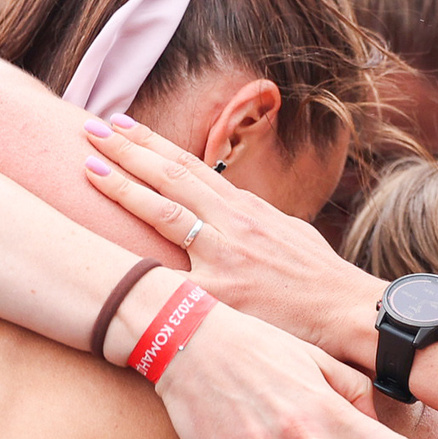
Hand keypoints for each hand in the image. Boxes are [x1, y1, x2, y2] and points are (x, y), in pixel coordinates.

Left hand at [80, 114, 380, 362]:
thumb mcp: (288, 234)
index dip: (152, 144)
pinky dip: (140, 263)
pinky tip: (106, 252)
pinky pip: (173, 277)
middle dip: (126, 150)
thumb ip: (253, 222)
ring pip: (166, 210)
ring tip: (88, 163)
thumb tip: (233, 212)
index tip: (121, 124)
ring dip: (123, 185)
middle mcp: (233, 223)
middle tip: (89, 127)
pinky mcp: (223, 294)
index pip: (190, 166)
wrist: (349, 313)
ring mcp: (226, 255)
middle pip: (171, 176)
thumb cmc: (321, 281)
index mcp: (246, 209)